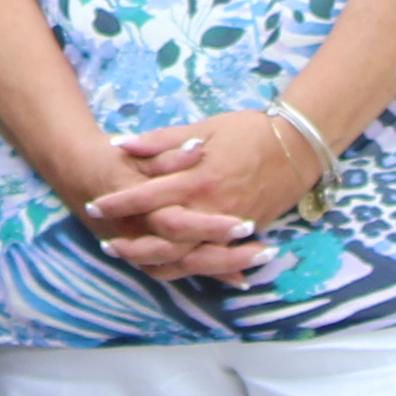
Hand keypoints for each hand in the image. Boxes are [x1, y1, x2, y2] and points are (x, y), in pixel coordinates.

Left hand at [73, 116, 317, 285]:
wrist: (299, 143)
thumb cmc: (248, 129)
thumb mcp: (203, 127)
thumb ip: (161, 141)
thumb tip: (122, 144)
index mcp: (197, 176)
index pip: (148, 195)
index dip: (120, 202)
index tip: (96, 205)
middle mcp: (211, 205)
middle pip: (164, 236)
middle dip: (133, 243)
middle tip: (107, 245)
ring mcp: (229, 224)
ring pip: (188, 255)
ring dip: (158, 261)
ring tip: (132, 260)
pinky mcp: (246, 233)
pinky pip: (215, 258)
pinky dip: (194, 268)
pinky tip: (173, 269)